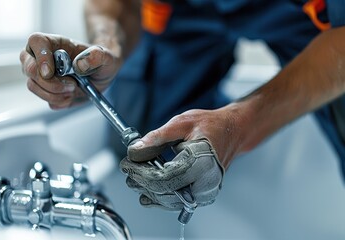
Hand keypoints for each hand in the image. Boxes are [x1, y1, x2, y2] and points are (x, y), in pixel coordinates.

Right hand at [20, 32, 119, 108]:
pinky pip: (47, 101)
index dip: (40, 57)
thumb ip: (96, 56)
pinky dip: (61, 101)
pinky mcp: (47, 92)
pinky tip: (72, 95)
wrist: (102, 75)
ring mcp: (41, 76)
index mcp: (53, 43)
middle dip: (50, 82)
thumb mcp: (106, 56)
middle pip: (29, 68)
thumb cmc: (101, 61)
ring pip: (34, 86)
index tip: (50, 72)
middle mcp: (42, 58)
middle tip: (72, 85)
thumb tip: (80, 64)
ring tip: (74, 88)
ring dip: (56, 93)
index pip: (36, 42)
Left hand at [119, 106, 247, 209]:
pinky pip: (178, 200)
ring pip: (170, 200)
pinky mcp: (202, 193)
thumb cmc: (211, 126)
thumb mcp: (181, 123)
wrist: (231, 131)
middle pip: (165, 192)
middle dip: (141, 182)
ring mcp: (206, 191)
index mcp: (202, 164)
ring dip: (149, 191)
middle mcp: (206, 183)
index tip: (127, 164)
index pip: (163, 178)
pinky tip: (148, 191)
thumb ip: (156, 137)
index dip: (141, 173)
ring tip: (134, 179)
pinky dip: (161, 196)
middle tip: (128, 170)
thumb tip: (135, 150)